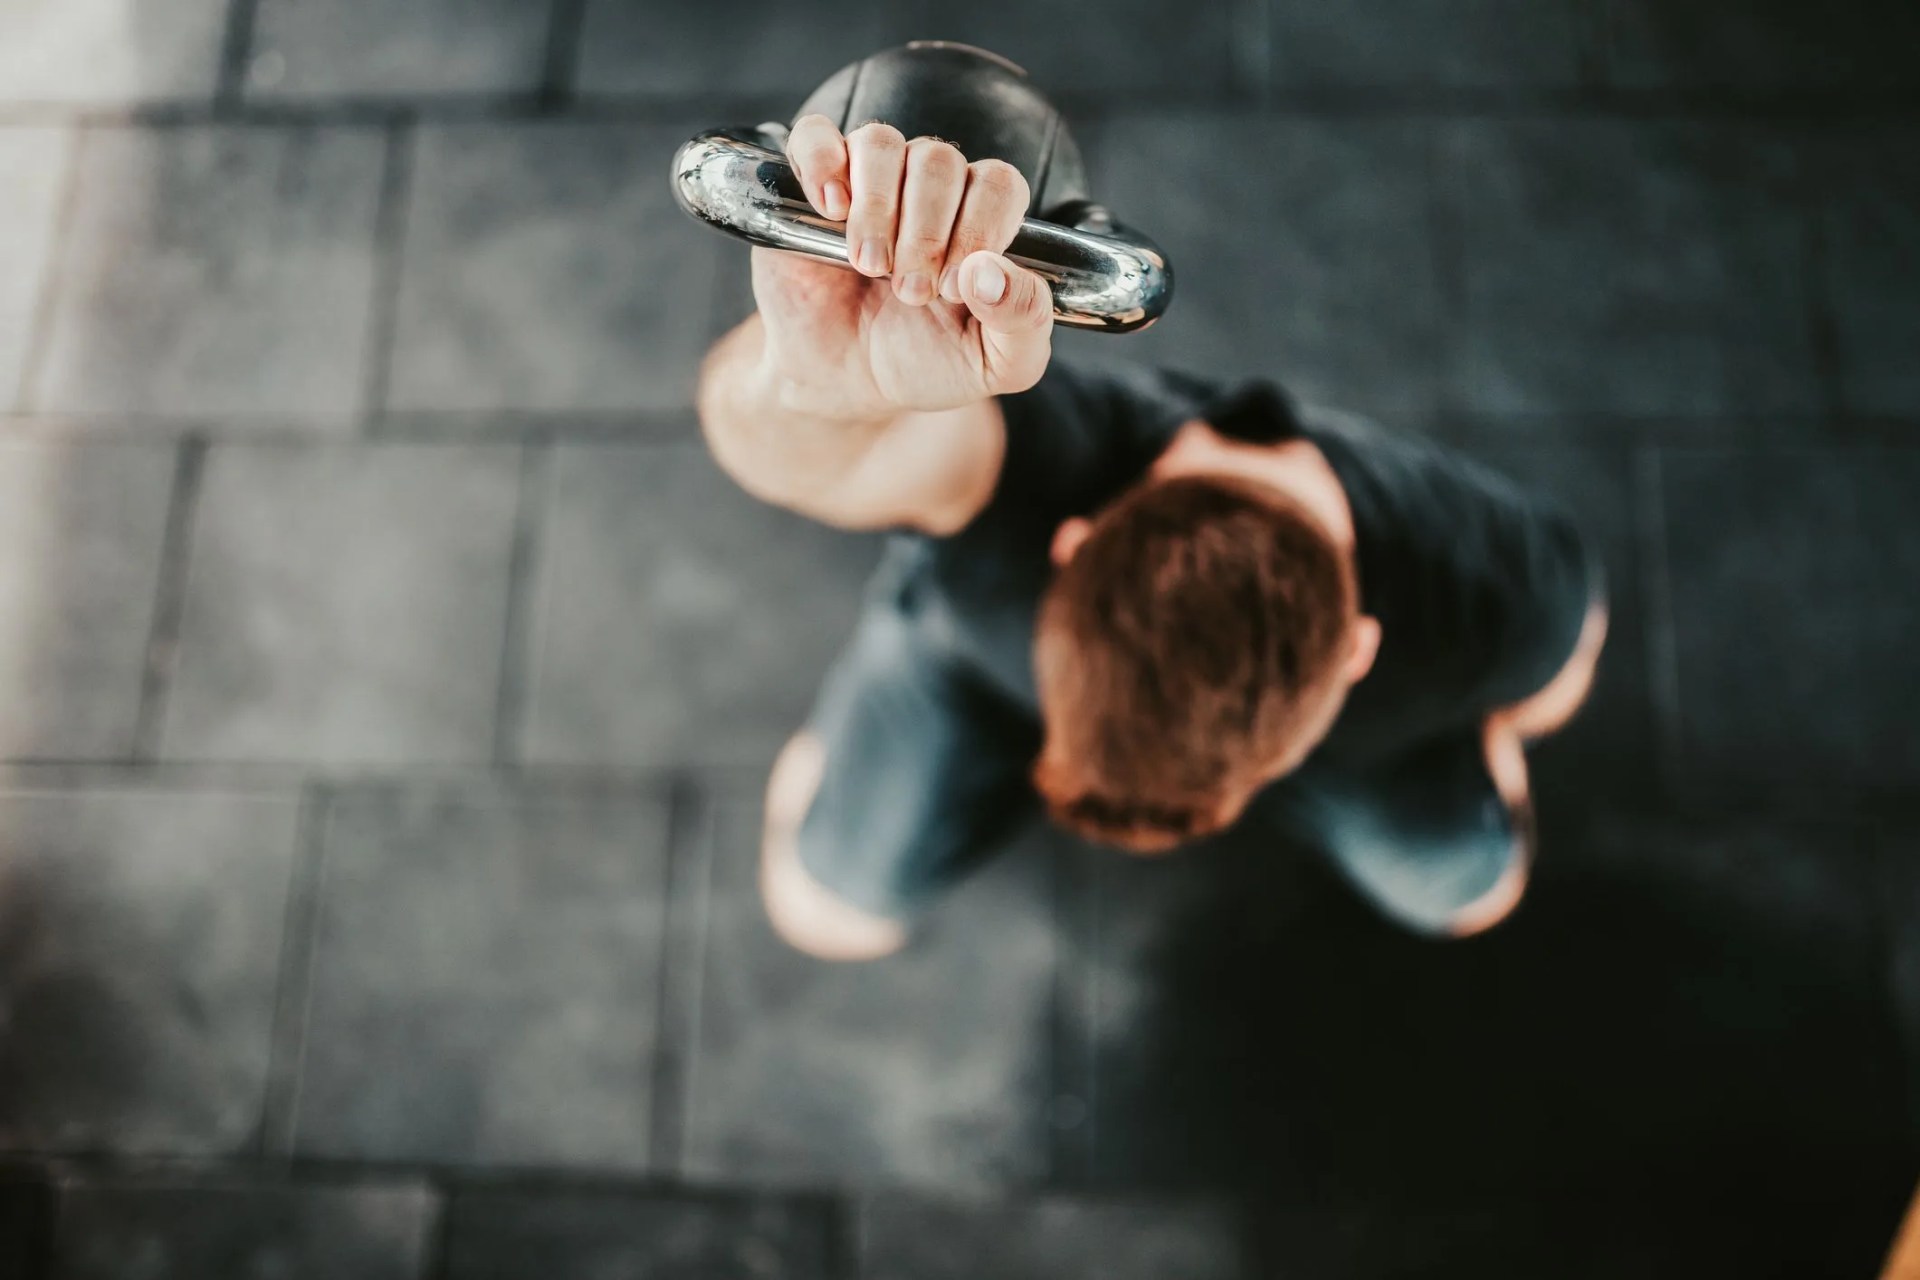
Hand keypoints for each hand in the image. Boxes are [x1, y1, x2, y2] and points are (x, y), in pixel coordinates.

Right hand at [750, 113, 1054, 421]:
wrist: (847, 387)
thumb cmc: (926, 365)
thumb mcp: (998, 365)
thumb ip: (1024, 320)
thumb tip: (992, 272)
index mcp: (982, 220)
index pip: (997, 184)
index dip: (979, 229)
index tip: (952, 289)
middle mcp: (929, 191)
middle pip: (939, 160)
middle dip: (926, 233)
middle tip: (909, 293)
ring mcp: (869, 183)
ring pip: (881, 144)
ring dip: (877, 208)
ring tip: (869, 265)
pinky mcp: (810, 187)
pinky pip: (816, 135)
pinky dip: (824, 162)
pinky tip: (831, 210)